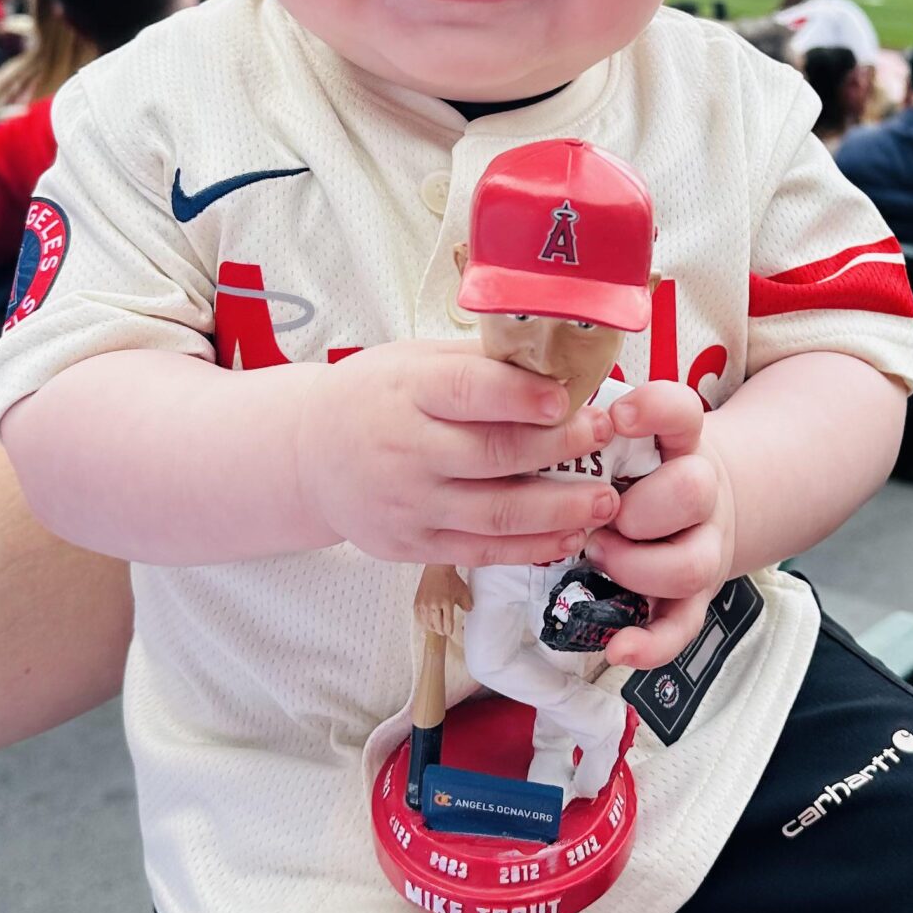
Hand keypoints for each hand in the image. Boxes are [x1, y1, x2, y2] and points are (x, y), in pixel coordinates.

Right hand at [293, 341, 621, 567]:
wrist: (307, 456)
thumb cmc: (375, 397)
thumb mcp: (413, 361)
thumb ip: (478, 364)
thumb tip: (559, 360)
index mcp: (407, 392)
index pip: (466, 392)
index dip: (519, 396)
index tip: (567, 397)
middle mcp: (406, 451)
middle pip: (493, 455)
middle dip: (560, 448)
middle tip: (605, 437)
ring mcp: (409, 504)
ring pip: (495, 514)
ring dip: (559, 509)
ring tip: (605, 501)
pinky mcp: (412, 546)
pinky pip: (481, 551)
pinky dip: (530, 547)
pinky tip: (568, 536)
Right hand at [414, 562, 472, 637]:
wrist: (437, 568)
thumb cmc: (450, 579)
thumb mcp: (463, 591)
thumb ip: (467, 603)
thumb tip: (468, 611)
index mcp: (447, 603)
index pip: (447, 624)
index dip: (449, 631)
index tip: (449, 631)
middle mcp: (434, 605)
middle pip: (437, 627)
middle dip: (441, 631)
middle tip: (443, 631)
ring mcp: (424, 604)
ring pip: (427, 624)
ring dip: (432, 627)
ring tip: (436, 626)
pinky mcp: (417, 602)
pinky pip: (418, 618)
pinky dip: (423, 622)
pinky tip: (426, 622)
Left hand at [579, 383, 736, 669]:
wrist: (699, 506)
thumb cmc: (638, 468)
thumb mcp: (624, 436)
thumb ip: (586, 429)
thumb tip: (519, 421)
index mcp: (679, 443)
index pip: (683, 412)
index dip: (656, 411)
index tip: (618, 416)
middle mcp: (701, 493)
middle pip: (693, 491)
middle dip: (638, 508)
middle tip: (598, 513)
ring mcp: (702, 547)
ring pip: (692, 565)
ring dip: (637, 567)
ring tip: (597, 557)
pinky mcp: (692, 599)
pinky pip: (681, 628)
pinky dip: (651, 644)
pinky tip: (617, 649)